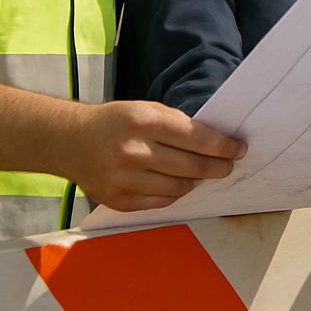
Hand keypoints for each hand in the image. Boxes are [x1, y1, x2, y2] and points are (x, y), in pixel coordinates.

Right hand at [63, 100, 245, 211]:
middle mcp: (135, 151)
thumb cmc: (115, 122)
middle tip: (227, 166)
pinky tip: (176, 183)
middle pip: (192, 166)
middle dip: (217, 167)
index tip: (238, 149)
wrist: (72, 141)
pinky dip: (174, 193)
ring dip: (194, 180)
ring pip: (179, 187)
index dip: (223, 146)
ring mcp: (126, 179)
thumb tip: (215, 142)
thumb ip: (177, 124)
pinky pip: (161, 201)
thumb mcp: (146, 109)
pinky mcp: (119, 200)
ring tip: (198, 172)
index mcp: (145, 122)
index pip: (197, 138)